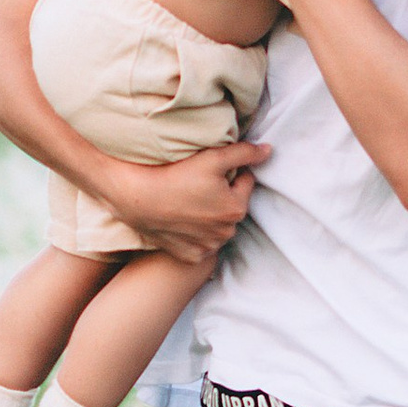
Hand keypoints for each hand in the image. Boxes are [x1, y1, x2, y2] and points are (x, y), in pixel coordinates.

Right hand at [98, 138, 269, 265]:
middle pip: (232, 204)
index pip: (244, 181)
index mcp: (236, 208)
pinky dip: (196, 232)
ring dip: (210, 214)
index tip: (208, 170)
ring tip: (188, 200)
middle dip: (222, 194)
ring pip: (217, 224)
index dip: (229, 172)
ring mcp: (208, 247)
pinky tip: (182, 218)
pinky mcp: (191, 256)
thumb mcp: (213, 158)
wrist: (138, 199)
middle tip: (197, 183)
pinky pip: (201, 242)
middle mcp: (226, 232)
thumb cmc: (176, 175)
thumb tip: (269, 150)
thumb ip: (245, 153)